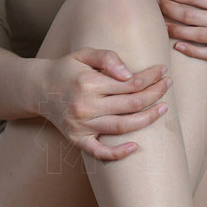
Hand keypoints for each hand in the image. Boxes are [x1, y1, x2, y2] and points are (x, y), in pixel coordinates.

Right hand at [37, 49, 171, 161]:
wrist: (39, 89)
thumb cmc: (66, 69)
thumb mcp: (83, 54)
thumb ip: (107, 57)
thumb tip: (129, 74)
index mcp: (88, 83)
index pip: (130, 82)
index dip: (150, 77)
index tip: (163, 71)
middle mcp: (85, 106)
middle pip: (131, 104)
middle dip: (155, 94)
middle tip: (168, 85)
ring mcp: (81, 125)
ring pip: (123, 126)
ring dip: (148, 119)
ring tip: (163, 108)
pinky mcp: (77, 139)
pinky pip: (99, 152)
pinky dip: (118, 153)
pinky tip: (135, 147)